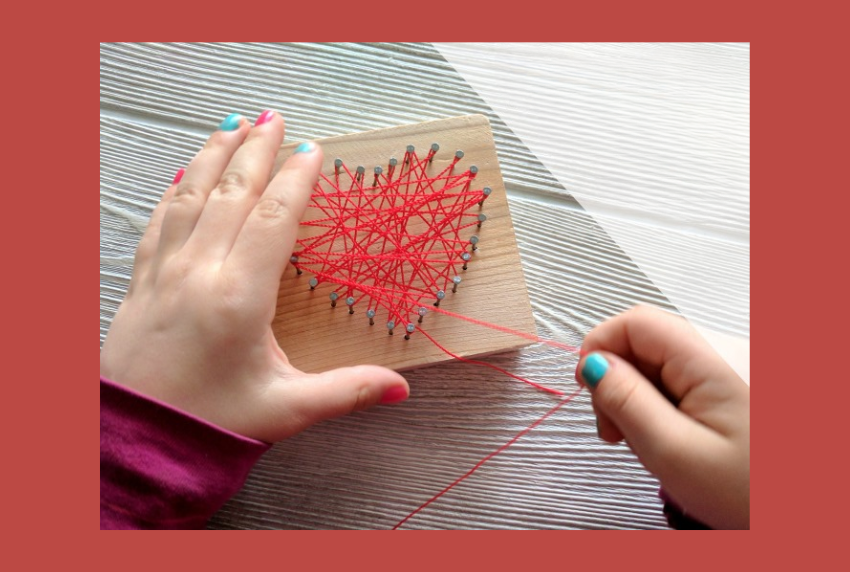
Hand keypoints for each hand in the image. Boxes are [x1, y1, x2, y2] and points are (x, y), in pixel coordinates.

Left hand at [100, 111, 408, 442]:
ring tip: (232, 126)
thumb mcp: (286, 410)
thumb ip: (346, 391)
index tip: (311, 149)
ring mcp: (164, 273)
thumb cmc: (211, 426)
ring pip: (190, 197)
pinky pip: (159, 221)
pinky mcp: (141, 283)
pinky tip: (183, 175)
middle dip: (255, 150)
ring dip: (213, 156)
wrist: (135, 445)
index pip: (273, 218)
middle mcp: (198, 272)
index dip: (295, 179)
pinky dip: (175, 190)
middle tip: (273, 117)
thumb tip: (401, 388)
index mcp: (239, 296)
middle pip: (231, 194)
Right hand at [576, 305, 748, 528]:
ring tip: (645, 441)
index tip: (587, 389)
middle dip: (618, 379)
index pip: (636, 321)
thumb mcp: (674, 453)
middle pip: (648, 340)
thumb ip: (626, 402)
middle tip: (615, 432)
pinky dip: (666, 403)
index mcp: (714, 359)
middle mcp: (729, 350)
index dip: (599, 347)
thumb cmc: (754, 494)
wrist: (816, 520)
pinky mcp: (742, 382)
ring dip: (641, 396)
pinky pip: (687, 378)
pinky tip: (673, 438)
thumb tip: (592, 364)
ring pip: (665, 361)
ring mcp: (738, 365)